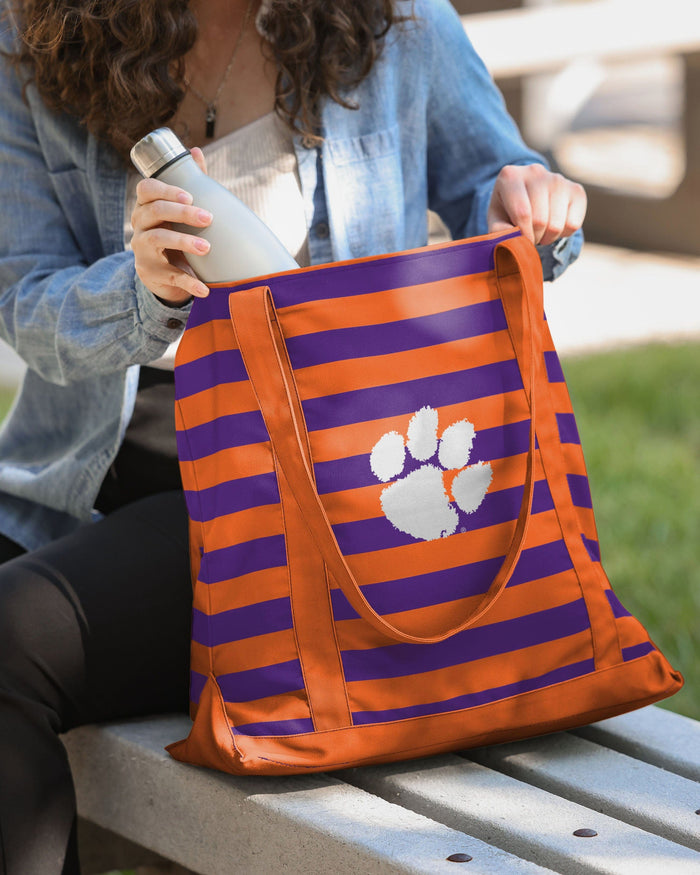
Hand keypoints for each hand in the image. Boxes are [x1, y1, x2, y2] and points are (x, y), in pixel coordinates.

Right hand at [131, 147, 211, 305]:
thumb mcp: (179, 210)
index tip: (189, 195)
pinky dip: (189, 282)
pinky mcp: (152, 274)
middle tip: (208, 218)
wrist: (163, 275)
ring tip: (206, 247)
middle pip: (154, 212)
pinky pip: (170, 277)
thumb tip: (195, 151)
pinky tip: (204, 288)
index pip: (146, 190)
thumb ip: (189, 182)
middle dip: (182, 213)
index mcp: (147, 207)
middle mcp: (140, 227)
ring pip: (158, 240)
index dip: (166, 190)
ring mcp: (143, 251)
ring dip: (184, 242)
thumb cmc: (174, 233)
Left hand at [487, 163, 586, 246]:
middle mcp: (536, 172)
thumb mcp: (496, 220)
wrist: (527, 196)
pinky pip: (573, 224)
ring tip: (540, 231)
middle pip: (540, 220)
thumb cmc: (508, 210)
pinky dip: (563, 234)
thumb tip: (514, 240)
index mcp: (510, 176)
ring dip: (548, 238)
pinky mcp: (576, 190)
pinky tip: (554, 224)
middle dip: (534, 237)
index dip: (522, 235)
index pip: (522, 213)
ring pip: (557, 225)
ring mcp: (558, 179)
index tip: (520, 242)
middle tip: (529, 236)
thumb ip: (500, 231)